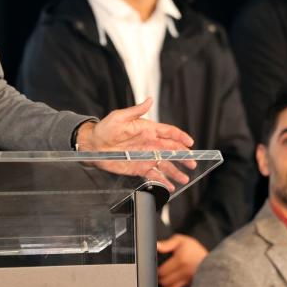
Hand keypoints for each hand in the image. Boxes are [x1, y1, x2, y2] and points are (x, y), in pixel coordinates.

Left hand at [76, 98, 193, 188]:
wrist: (93, 145)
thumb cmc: (105, 128)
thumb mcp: (120, 117)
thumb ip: (136, 111)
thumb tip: (149, 100)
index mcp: (147, 130)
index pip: (169, 132)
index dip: (180, 137)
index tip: (190, 143)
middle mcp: (149, 144)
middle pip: (171, 150)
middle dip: (183, 157)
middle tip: (192, 163)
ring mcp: (145, 157)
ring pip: (164, 165)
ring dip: (175, 171)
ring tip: (184, 178)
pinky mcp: (138, 168)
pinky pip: (153, 175)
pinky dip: (162, 181)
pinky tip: (169, 186)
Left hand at [157, 234, 208, 286]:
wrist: (209, 260)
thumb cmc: (195, 250)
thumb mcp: (181, 241)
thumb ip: (168, 243)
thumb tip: (157, 246)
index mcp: (180, 259)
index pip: (162, 271)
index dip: (158, 269)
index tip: (158, 267)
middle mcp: (184, 271)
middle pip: (164, 280)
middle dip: (161, 277)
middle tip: (161, 272)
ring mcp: (187, 279)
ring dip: (166, 283)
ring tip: (165, 277)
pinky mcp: (189, 284)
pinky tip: (172, 282)